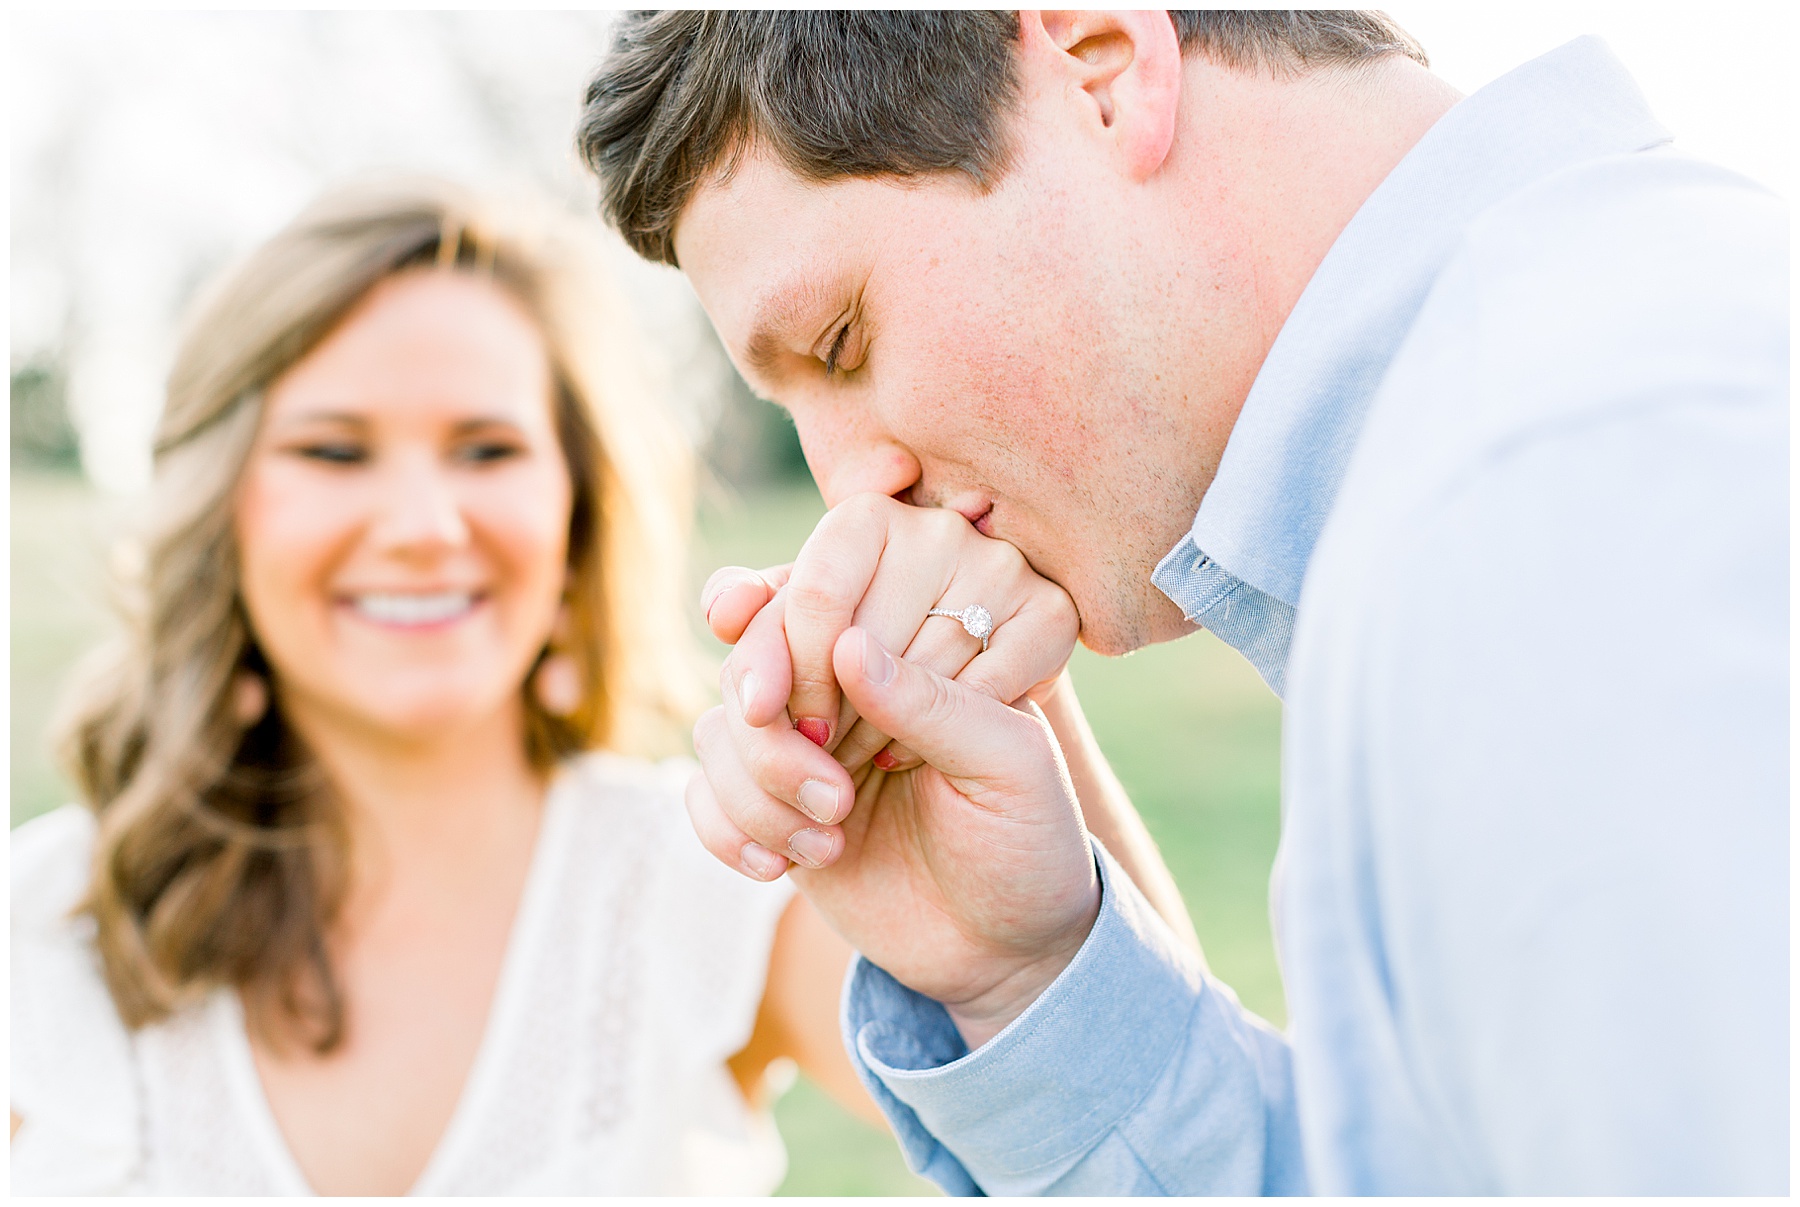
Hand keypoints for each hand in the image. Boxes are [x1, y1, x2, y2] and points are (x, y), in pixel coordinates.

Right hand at [692, 626, 1097, 1046]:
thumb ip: (935, 704)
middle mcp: (846, 685)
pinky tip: (779, 868)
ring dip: (757, 794)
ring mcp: (802, 744)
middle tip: (835, 800)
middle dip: (771, 742)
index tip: (789, 706)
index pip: (818, 602)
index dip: (783, 642)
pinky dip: (726, 831)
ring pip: (718, 731)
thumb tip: (847, 647)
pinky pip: (703, 794)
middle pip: (749, 664)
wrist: (1007, 945)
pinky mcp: (770, 806)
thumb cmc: (1028, 844)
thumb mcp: (1010, 769)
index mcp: (912, 648)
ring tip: (829, 844)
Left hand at [701, 494, 1075, 778]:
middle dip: (830, 711)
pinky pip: (993, 678)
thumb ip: (754, 634)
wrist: (952, 826)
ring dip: (886, 731)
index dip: (789, 667)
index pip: (814, 591)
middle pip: (867, 627)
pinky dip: (947, 732)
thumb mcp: (791, 676)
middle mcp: (935, 530)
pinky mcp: (1055, 615)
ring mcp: (1001, 568)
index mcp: (861, 522)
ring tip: (869, 757)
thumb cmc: (853, 722)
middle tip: (819, 757)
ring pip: (928, 658)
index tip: (770, 723)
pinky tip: (921, 754)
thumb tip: (723, 612)